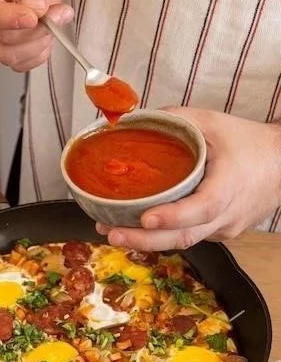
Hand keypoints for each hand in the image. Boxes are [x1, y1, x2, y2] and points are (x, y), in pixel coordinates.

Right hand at [0, 0, 74, 71]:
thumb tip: (33, 10)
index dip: (5, 19)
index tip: (33, 17)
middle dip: (35, 31)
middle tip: (60, 10)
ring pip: (9, 55)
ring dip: (39, 44)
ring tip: (56, 18)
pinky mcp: (9, 41)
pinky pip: (20, 61)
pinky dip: (39, 53)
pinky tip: (49, 32)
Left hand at [96, 108, 280, 249]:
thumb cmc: (250, 143)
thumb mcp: (214, 122)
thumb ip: (177, 119)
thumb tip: (135, 120)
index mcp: (230, 186)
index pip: (202, 208)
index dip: (173, 216)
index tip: (145, 218)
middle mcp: (227, 215)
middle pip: (185, 236)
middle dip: (145, 240)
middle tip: (111, 233)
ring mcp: (225, 228)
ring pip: (185, 241)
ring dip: (148, 241)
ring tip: (113, 232)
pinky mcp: (221, 233)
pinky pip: (190, 236)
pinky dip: (164, 235)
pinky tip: (138, 229)